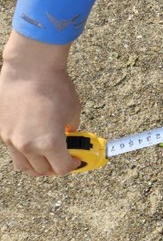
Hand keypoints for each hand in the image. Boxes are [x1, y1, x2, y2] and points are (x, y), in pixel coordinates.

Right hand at [0, 31, 81, 175]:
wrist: (30, 69)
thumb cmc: (55, 87)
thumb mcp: (73, 111)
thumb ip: (70, 130)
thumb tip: (69, 136)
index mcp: (49, 143)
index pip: (61, 169)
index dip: (72, 166)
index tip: (77, 161)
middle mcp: (28, 146)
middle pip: (42, 171)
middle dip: (55, 168)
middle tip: (64, 160)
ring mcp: (11, 140)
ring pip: (24, 165)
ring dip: (37, 166)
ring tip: (47, 158)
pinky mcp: (2, 131)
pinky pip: (13, 150)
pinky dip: (24, 152)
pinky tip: (33, 141)